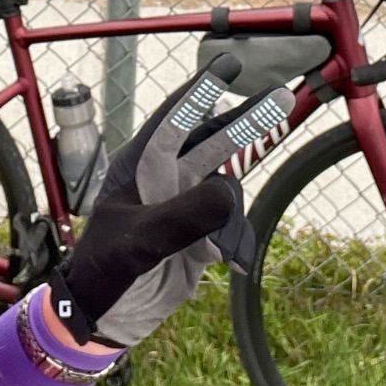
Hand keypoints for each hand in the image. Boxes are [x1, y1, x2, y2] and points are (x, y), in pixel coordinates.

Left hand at [48, 55, 289, 349]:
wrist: (103, 321)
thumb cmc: (105, 272)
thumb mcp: (139, 242)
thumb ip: (183, 215)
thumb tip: (228, 190)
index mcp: (139, 168)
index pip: (173, 120)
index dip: (200, 91)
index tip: (229, 64)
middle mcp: (165, 180)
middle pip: (213, 141)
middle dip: (247, 120)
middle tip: (282, 97)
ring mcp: (184, 207)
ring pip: (227, 187)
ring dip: (236, 210)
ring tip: (225, 248)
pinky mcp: (199, 236)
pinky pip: (230, 226)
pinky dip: (237, 241)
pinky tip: (237, 263)